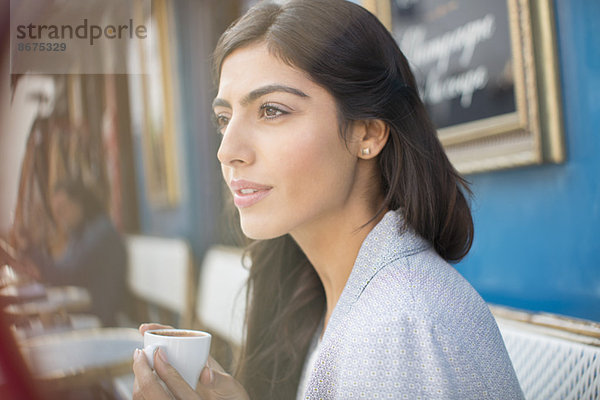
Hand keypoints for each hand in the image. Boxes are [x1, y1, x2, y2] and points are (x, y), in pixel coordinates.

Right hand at [133, 323, 249, 399]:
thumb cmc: (232, 394)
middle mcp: (187, 361)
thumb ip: (219, 380)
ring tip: (138, 367)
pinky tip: (142, 385)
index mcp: (198, 353)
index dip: (160, 330)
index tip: (145, 329)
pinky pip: (160, 382)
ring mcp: (180, 375)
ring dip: (147, 364)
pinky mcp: (176, 390)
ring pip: (159, 365)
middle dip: (148, 346)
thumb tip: (205, 374)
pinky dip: (151, 381)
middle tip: (137, 351)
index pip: (176, 335)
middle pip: (163, 348)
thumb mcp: (228, 386)